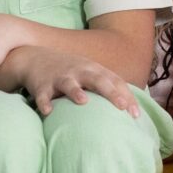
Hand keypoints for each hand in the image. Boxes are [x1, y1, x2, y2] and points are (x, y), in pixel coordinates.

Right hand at [12, 44, 143, 119]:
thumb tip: (134, 110)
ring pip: (69, 84)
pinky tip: (47, 112)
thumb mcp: (91, 73)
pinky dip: (44, 103)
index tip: (136, 115)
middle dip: (110, 92)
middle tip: (121, 106)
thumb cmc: (72, 71)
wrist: (36, 58)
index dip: (127, 97)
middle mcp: (79, 71)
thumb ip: (110, 87)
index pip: (115, 82)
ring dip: (76, 92)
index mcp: (94, 70)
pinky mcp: (42, 85)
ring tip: (83, 101)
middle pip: (97, 80)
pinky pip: (43, 95)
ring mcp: (60, 77)